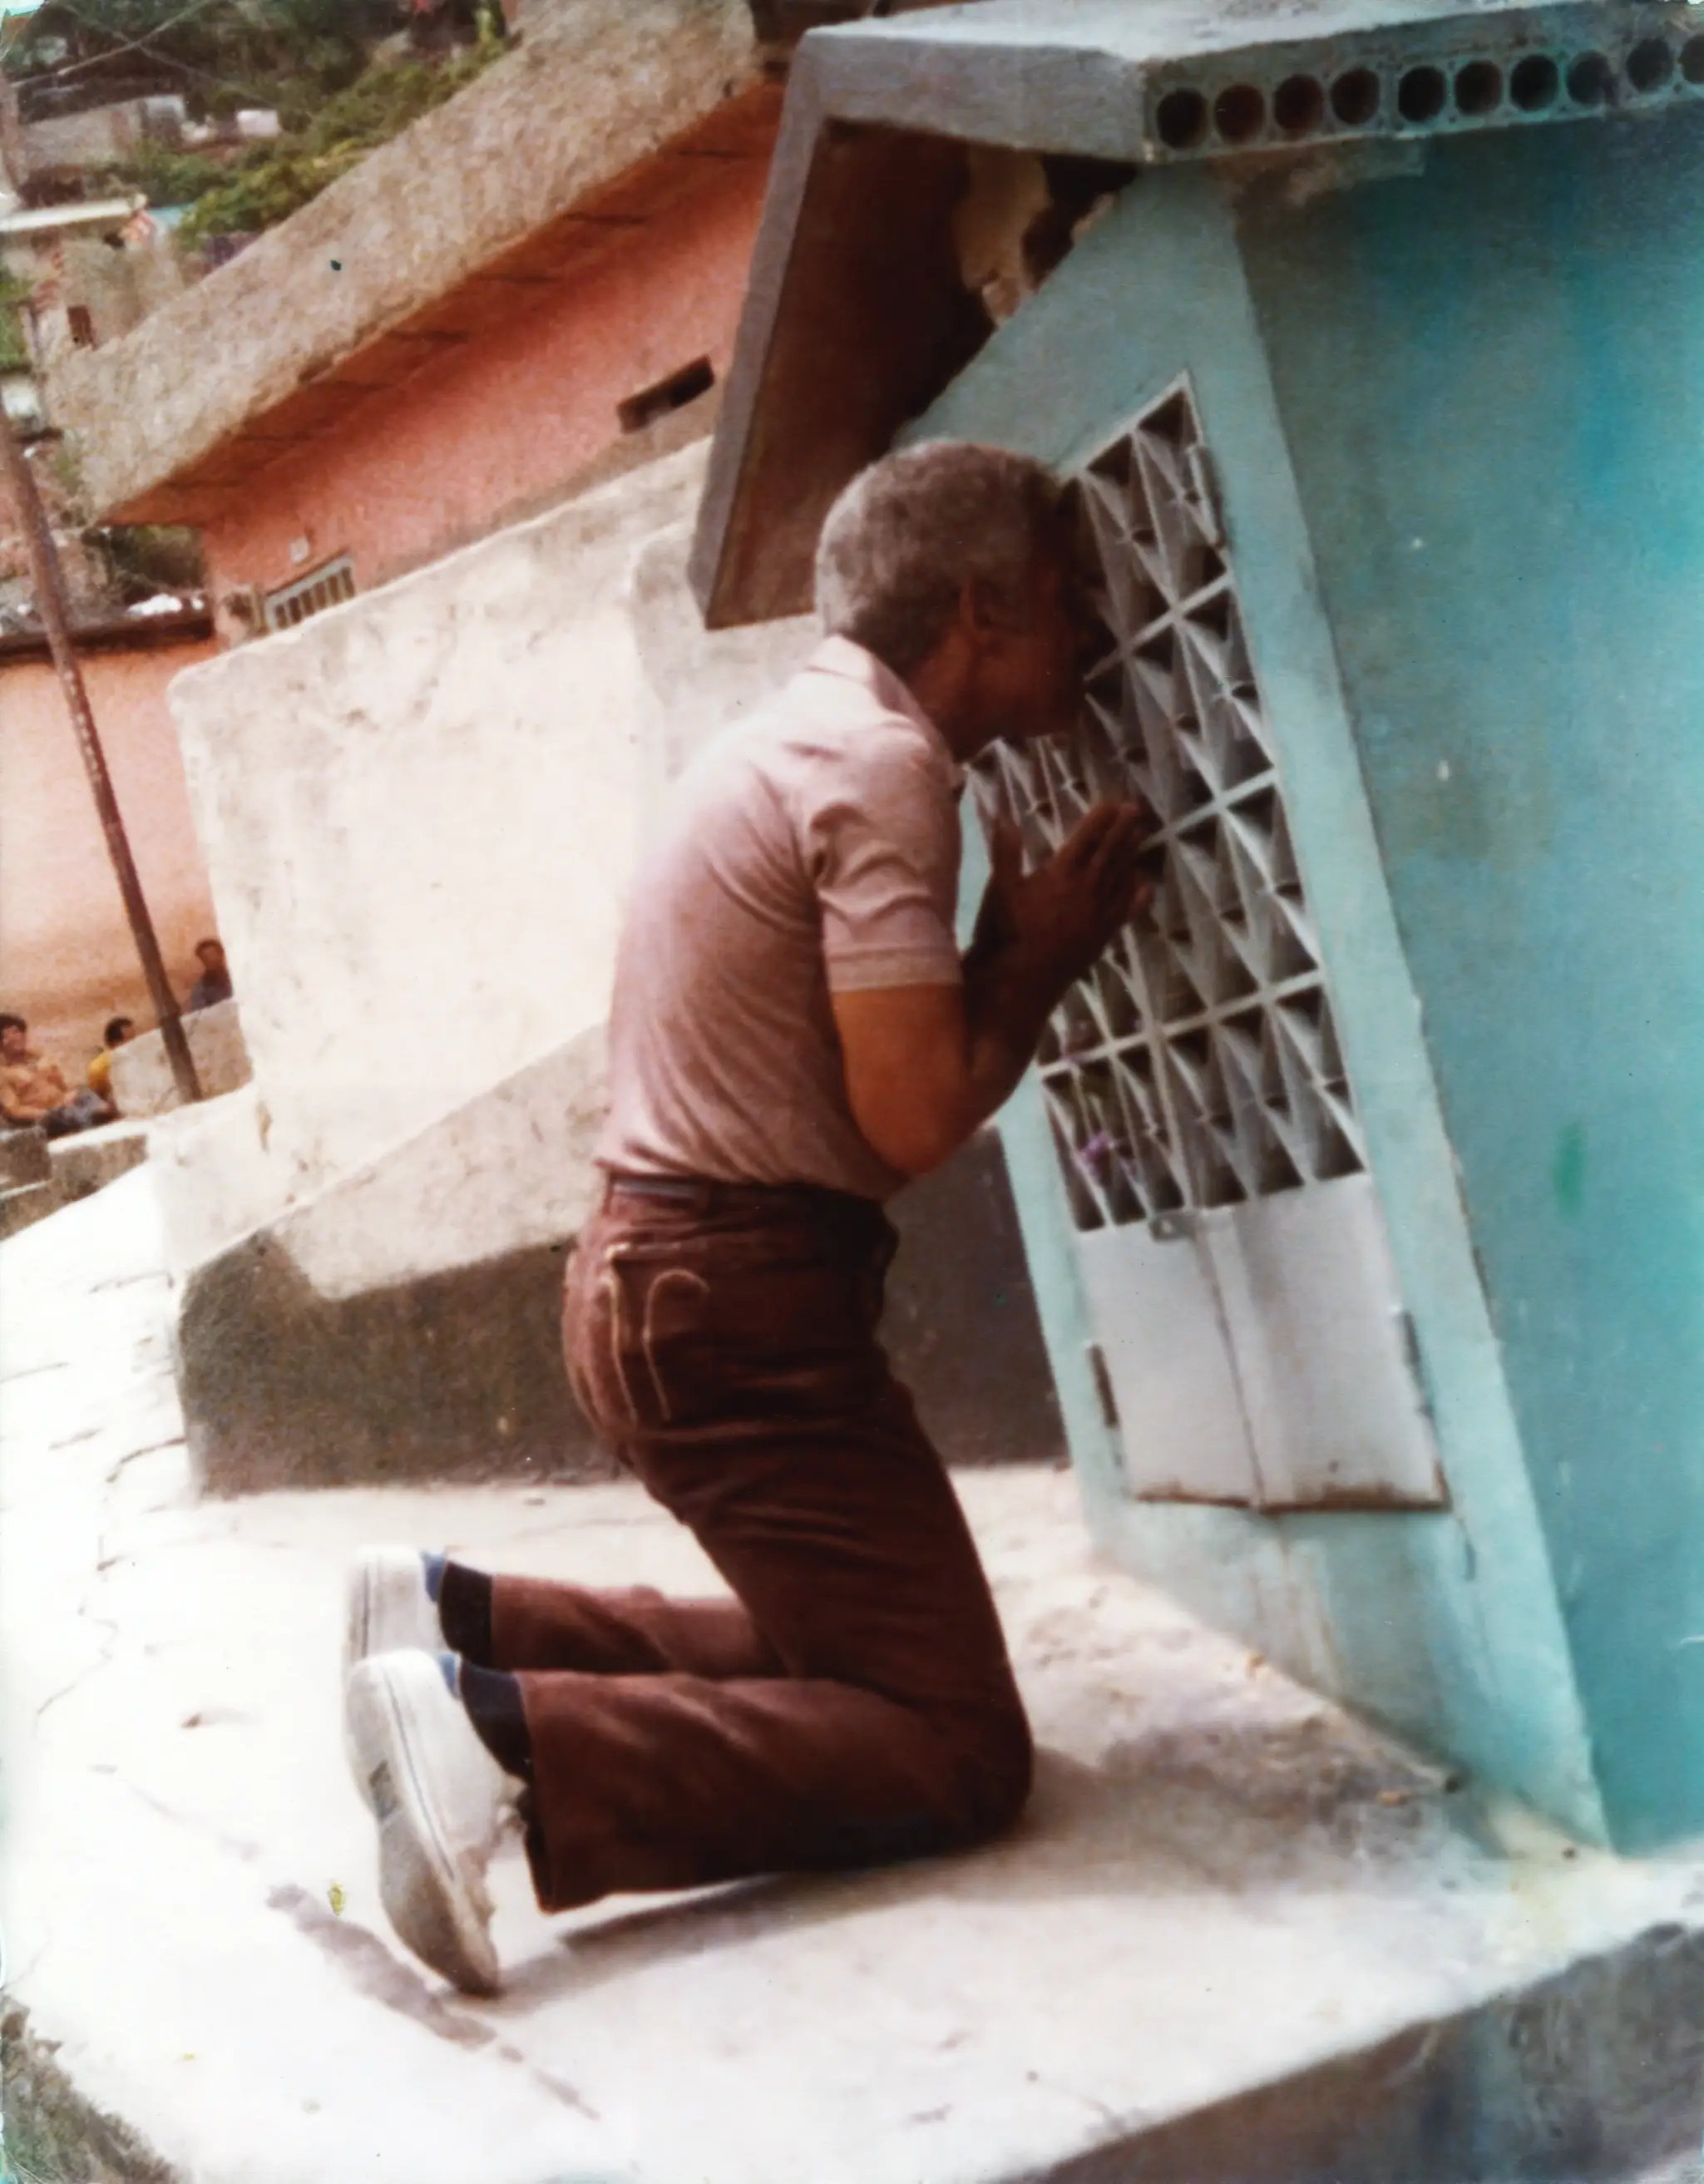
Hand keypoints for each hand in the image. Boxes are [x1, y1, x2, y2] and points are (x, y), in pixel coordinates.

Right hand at [975, 800, 1157, 988]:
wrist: (1019, 982)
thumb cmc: (1004, 933)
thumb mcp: (999, 888)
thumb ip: (1005, 850)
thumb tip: (1003, 814)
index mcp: (1060, 874)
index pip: (1085, 838)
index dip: (1099, 819)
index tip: (1112, 802)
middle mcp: (1085, 889)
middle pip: (1109, 853)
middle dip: (1122, 830)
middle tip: (1136, 810)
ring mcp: (1098, 914)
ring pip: (1120, 877)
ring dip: (1131, 855)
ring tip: (1142, 836)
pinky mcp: (1102, 936)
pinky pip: (1125, 910)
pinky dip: (1136, 896)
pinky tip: (1145, 885)